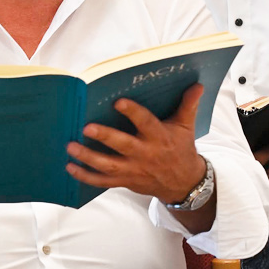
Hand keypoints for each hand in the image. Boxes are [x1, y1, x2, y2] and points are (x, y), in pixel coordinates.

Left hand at [65, 84, 208, 204]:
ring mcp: (134, 169)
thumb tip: (197, 85)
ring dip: (88, 157)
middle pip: (123, 146)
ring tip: (70, 146)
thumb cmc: (181, 149)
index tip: (118, 102)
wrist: (183, 183)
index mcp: (160, 138)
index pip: (146, 123)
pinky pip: (103, 182)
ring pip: (109, 165)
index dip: (133, 113)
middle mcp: (146, 154)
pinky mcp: (125, 181)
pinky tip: (70, 167)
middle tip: (86, 127)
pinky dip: (85, 176)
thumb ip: (188, 105)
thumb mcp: (186, 127)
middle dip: (105, 137)